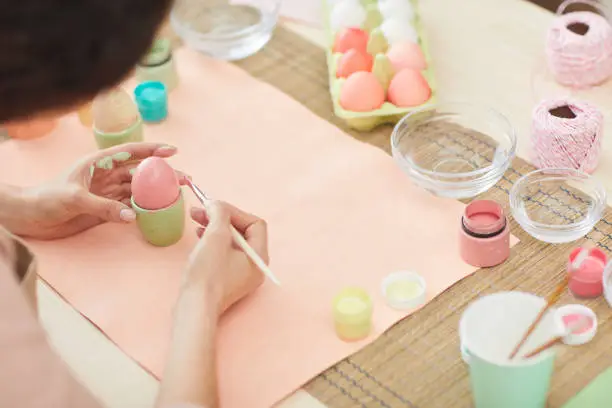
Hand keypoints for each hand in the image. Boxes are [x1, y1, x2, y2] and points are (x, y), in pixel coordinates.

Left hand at [15, 142, 184, 239]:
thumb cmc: (47, 199)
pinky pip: (130, 208)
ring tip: (177, 195)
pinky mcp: (106, 210)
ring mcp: (107, 193)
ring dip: (157, 193)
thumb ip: (103, 207)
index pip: (130, 152)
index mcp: (99, 163)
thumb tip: (133, 216)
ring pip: (138, 191)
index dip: (152, 150)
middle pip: (141, 173)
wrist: (31, 218)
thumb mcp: (74, 199)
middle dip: (163, 174)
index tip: (172, 151)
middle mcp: (107, 176)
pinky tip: (158, 211)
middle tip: (184, 179)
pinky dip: (144, 209)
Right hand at [185, 201, 267, 314]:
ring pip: (231, 241)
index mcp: (259, 256)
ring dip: (215, 226)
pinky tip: (199, 235)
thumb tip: (217, 205)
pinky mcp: (226, 279)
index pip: (255, 223)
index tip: (213, 208)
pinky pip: (224, 252)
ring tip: (196, 219)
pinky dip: (212, 240)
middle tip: (200, 210)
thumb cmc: (208, 274)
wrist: (194, 308)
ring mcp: (241, 274)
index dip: (234, 212)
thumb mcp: (215, 237)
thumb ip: (219, 215)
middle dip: (222, 218)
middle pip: (243, 231)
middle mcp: (254, 265)